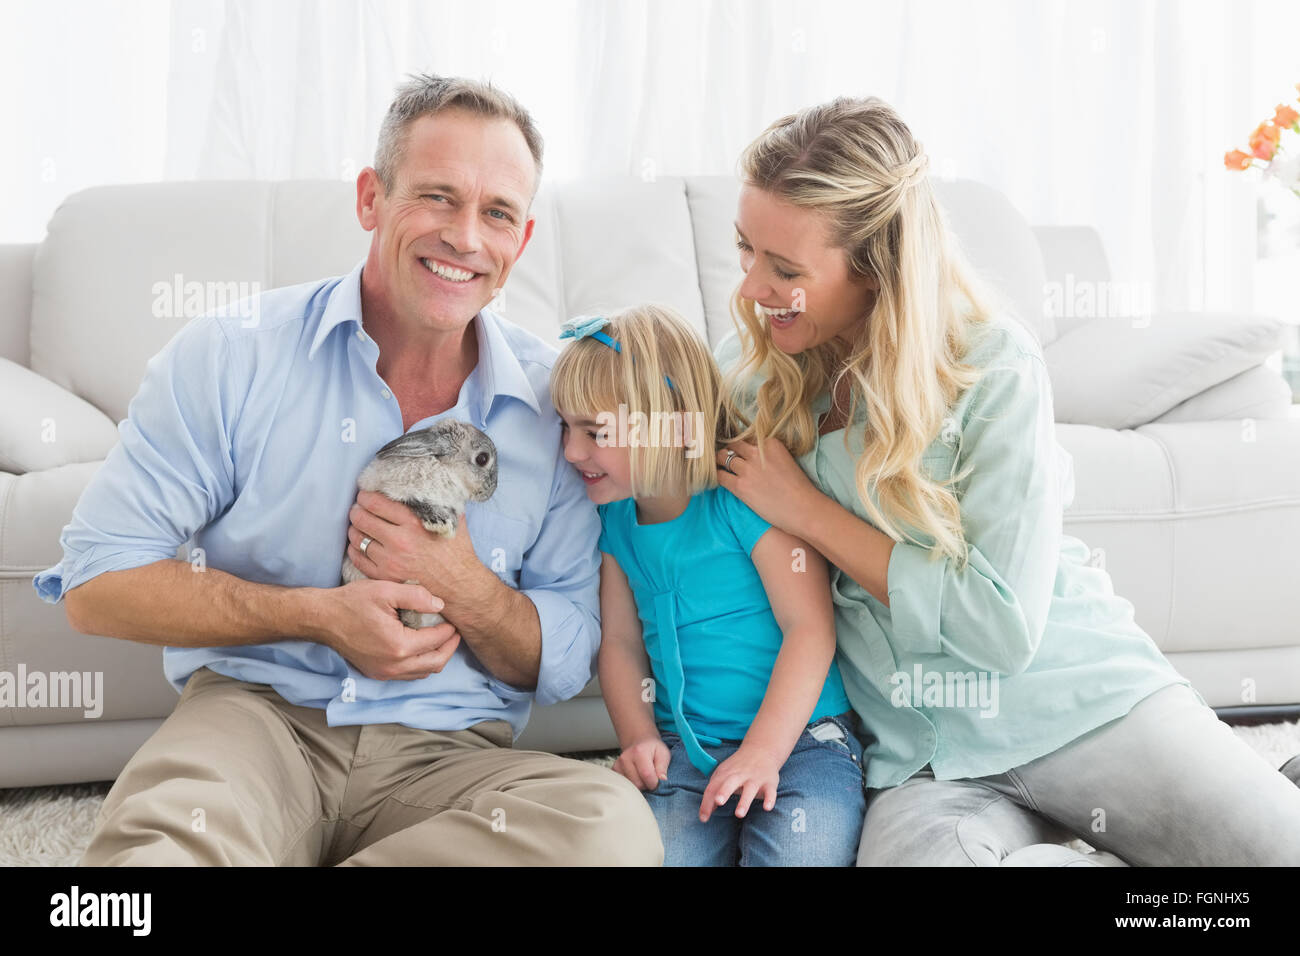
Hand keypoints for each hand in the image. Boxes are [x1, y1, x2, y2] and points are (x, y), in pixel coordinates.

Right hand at [314, 578, 460, 680]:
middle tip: (454, 632)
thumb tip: (440, 605)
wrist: (322, 619)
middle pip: (435, 663)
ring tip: (441, 639)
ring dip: (436, 657)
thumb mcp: (386, 590)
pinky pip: (408, 675)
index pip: (436, 641)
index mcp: (398, 646)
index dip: (449, 630)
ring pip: (423, 673)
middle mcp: (393, 665)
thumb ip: (416, 596)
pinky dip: (420, 663)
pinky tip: (422, 647)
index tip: (453, 619)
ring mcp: (384, 673)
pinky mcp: (377, 674)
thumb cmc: (352, 602)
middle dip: (449, 647)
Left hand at [346, 491, 480, 597]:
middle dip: (357, 510)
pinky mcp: (385, 576)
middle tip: (358, 509)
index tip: (364, 496)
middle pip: (362, 519)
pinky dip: (354, 549)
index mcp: (413, 523)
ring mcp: (390, 561)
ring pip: (358, 538)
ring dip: (354, 529)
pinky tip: (358, 544)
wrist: (459, 585)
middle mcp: (399, 541)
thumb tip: (432, 485)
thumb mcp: (453, 520)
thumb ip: (440, 502)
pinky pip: (358, 559)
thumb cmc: (457, 551)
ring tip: (357, 526)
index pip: (377, 503)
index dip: (366, 496)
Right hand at [612, 736, 670, 790]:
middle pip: (638, 783)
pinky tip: (637, 776)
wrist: (639, 741)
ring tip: (644, 776)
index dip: (654, 783)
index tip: (658, 781)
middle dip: (647, 785)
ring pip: (631, 786)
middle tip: (651, 777)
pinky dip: (633, 784)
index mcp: (639, 752)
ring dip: (640, 785)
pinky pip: (625, 785)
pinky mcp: (615, 770)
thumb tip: (662, 780)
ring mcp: (618, 764)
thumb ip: (663, 767)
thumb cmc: (652, 748)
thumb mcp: (663, 753)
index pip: (647, 775)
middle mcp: (625, 758)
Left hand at [699, 744, 781, 821]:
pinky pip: (770, 792)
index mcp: (725, 774)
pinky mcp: (769, 783)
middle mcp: (740, 775)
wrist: (761, 750)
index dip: (707, 803)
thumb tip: (704, 814)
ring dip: (744, 801)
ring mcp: (755, 779)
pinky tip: (767, 808)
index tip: (703, 819)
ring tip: (739, 814)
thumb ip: (713, 793)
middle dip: (724, 791)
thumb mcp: (723, 775)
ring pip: (750, 789)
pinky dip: (770, 799)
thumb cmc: (738, 768)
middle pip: (730, 783)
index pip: (713, 788)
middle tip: (718, 802)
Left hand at [716, 438, 820, 533]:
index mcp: (771, 443)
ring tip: (718, 466)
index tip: (737, 450)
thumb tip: (752, 457)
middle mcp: (758, 452)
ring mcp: (748, 469)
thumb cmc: (799, 489)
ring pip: (723, 458)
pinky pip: (720, 476)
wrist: (804, 508)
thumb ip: (768, 454)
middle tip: (723, 457)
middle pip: (733, 445)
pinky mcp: (741, 486)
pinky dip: (717, 476)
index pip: (747, 437)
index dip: (740, 445)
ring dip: (719, 462)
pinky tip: (717, 478)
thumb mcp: (786, 460)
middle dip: (727, 450)